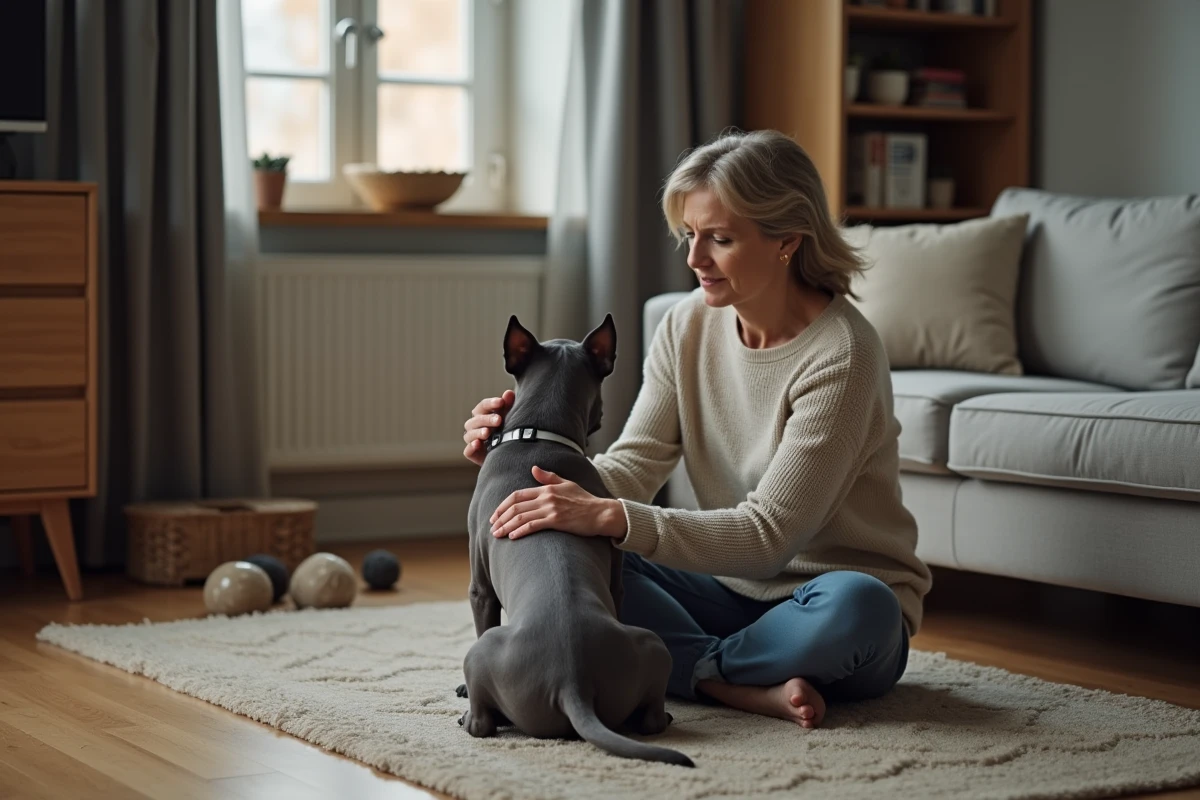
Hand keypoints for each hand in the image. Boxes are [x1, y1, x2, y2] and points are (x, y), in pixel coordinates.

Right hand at [462, 390, 515, 466]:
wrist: (508, 454)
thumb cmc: (507, 432)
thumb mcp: (509, 418)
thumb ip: (508, 406)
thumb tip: (509, 393)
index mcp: (482, 414)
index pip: (483, 406)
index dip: (491, 403)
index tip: (501, 402)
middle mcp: (474, 426)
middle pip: (476, 420)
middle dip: (487, 419)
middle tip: (499, 420)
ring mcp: (472, 440)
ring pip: (470, 434)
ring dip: (478, 432)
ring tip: (487, 432)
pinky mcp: (472, 453)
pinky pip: (468, 451)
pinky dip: (471, 447)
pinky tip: (477, 444)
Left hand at [490, 466, 626, 540]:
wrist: (601, 513)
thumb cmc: (585, 500)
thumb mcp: (567, 484)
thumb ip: (549, 477)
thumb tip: (534, 468)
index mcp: (546, 488)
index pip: (517, 495)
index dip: (502, 505)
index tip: (495, 515)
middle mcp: (546, 497)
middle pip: (515, 506)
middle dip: (500, 517)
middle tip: (492, 527)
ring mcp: (551, 509)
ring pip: (521, 517)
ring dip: (506, 526)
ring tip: (497, 534)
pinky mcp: (557, 521)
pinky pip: (533, 526)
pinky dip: (520, 531)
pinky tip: (512, 537)